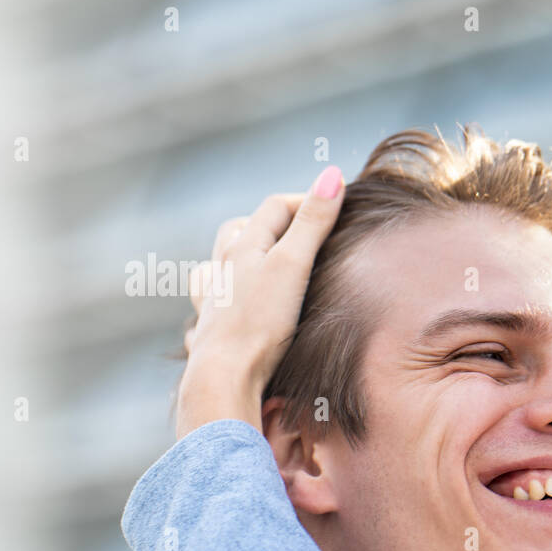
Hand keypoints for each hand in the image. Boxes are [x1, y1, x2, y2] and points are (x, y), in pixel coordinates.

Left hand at [177, 165, 344, 437]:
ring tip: (265, 259)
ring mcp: (214, 297)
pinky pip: (211, 299)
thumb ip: (314, 222)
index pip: (277, 206)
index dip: (308, 199)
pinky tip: (232, 302)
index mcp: (242, 245)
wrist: (226, 376)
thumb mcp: (294, 264)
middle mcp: (223, 266)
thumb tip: (333, 175)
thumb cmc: (260, 321)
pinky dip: (224, 291)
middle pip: (244, 227)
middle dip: (275, 221)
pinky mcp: (213, 328)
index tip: (339, 203)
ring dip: (243, 252)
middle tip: (308, 229)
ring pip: (222, 261)